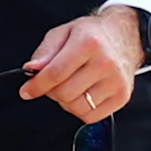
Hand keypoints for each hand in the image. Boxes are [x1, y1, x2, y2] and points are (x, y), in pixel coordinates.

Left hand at [18, 9, 146, 123]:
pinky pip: (90, 117)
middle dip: (52, 91)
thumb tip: (31, 70)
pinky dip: (80, 109)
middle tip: (54, 82)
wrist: (124, 37)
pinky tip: (83, 93)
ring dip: (66, 102)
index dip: (36, 85)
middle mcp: (106, 63)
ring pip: (76, 108)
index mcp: (88, 43)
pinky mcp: (122, 96)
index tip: (27, 91)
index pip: (55, 73)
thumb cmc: (90, 36)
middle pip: (64, 94)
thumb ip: (45, 52)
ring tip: (70, 86)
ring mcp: (116, 81)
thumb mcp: (63, 33)